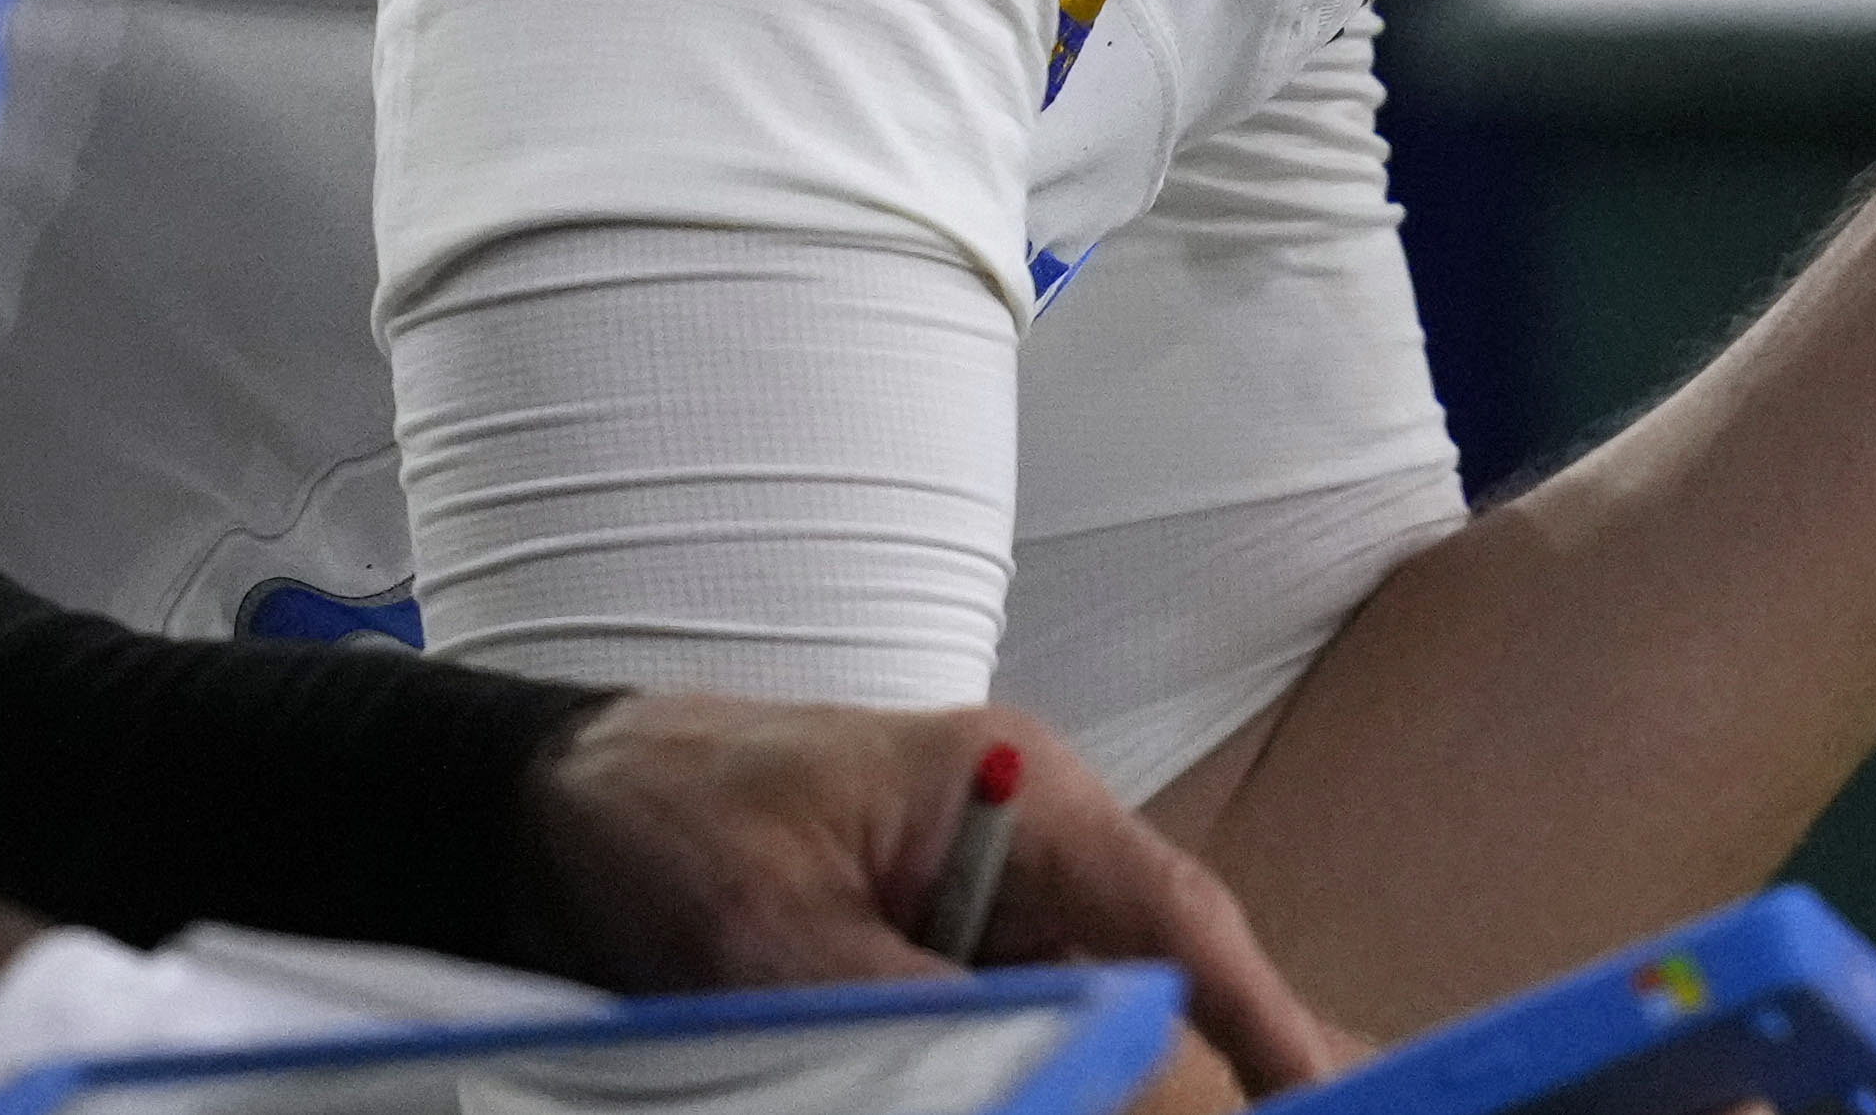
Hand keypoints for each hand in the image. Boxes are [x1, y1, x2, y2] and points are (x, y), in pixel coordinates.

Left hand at [522, 696, 1351, 1093]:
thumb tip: (1084, 1070)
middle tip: (1307, 1111)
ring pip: (1111, 1011)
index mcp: (1009, 791)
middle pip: (1168, 977)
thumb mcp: (780, 939)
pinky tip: (1101, 1089)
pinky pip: (1040, 1022)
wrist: (544, 805)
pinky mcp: (940, 953)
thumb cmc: (657, 823)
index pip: (1176, 924)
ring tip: (1210, 1097)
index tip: (1332, 1102)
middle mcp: (1024, 839)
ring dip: (1135, 1074)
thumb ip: (942, 1018)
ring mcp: (986, 898)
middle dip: (1221, 1069)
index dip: (1265, 1028)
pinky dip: (1069, 1069)